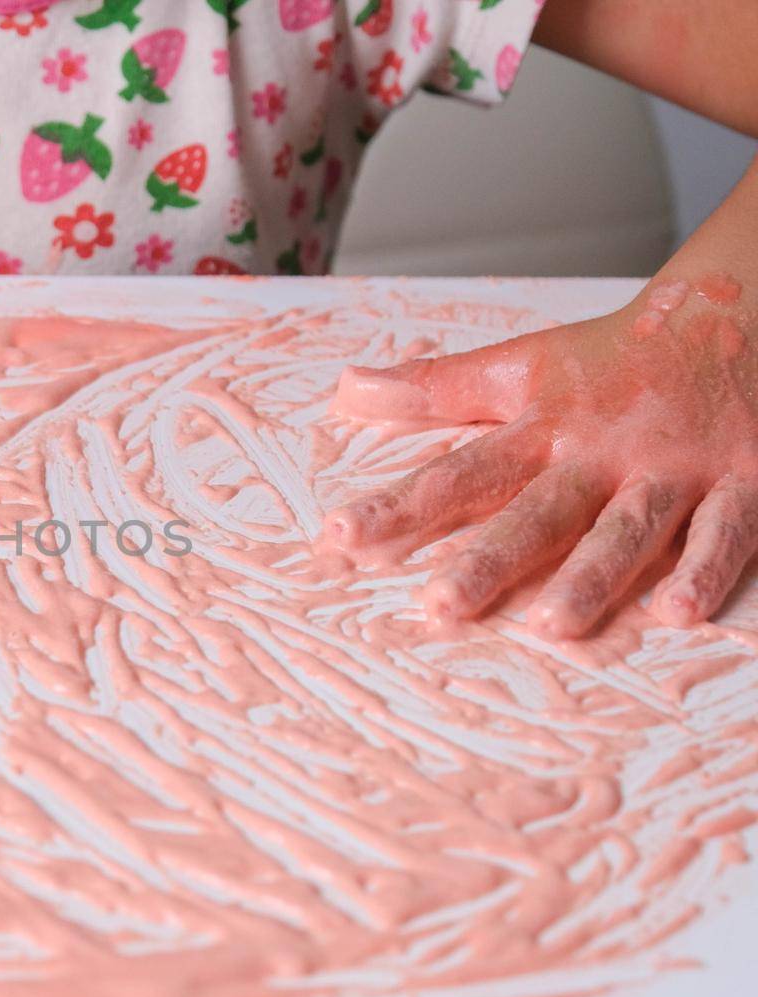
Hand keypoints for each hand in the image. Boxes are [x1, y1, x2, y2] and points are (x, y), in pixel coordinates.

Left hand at [324, 276, 757, 637]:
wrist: (737, 310)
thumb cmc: (616, 356)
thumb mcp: (521, 363)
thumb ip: (435, 387)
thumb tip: (347, 388)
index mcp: (544, 428)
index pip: (460, 473)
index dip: (400, 504)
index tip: (341, 535)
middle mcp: (601, 453)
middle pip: (539, 512)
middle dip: (490, 558)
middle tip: (441, 604)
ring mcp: (672, 471)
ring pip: (628, 530)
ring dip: (593, 577)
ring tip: (552, 624)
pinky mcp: (743, 482)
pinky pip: (726, 531)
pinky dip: (707, 568)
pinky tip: (680, 610)